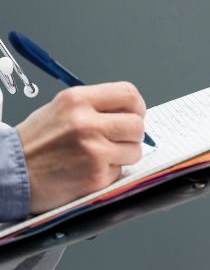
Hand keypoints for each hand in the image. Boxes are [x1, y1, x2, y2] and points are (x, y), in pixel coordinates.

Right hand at [16, 82, 145, 213]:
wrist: (10, 172)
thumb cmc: (36, 143)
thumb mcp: (61, 110)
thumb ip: (94, 108)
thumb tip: (129, 113)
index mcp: (77, 100)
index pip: (128, 94)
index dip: (137, 107)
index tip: (134, 115)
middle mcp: (86, 122)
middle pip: (137, 125)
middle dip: (133, 135)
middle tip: (118, 141)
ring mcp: (93, 150)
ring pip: (135, 150)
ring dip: (123, 156)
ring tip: (99, 157)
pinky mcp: (96, 175)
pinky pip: (120, 171)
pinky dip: (109, 173)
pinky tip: (87, 170)